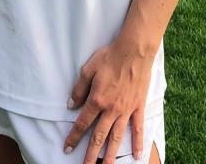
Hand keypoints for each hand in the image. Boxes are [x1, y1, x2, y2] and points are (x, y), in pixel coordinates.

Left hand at [64, 41, 153, 163]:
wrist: (134, 51)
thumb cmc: (110, 57)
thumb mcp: (88, 69)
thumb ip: (79, 89)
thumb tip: (71, 105)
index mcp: (97, 100)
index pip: (82, 123)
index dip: (74, 137)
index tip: (67, 148)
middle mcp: (111, 109)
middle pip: (99, 136)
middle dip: (90, 154)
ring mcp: (126, 110)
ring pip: (116, 137)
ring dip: (111, 155)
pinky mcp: (138, 107)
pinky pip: (138, 128)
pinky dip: (137, 142)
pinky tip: (136, 155)